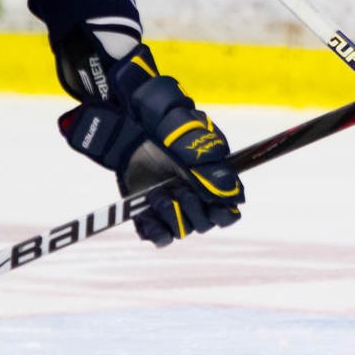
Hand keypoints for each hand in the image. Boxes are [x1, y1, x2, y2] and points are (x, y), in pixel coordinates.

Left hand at [56, 36, 244, 246]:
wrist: (124, 120)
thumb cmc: (160, 117)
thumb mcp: (183, 130)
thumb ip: (205, 159)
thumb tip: (229, 189)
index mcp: (212, 176)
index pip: (229, 211)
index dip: (221, 212)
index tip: (204, 199)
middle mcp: (195, 194)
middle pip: (205, 223)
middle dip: (191, 210)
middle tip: (174, 189)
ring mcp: (172, 203)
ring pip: (181, 230)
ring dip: (169, 216)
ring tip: (154, 195)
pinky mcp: (149, 210)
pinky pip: (158, 236)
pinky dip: (152, 230)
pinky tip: (145, 215)